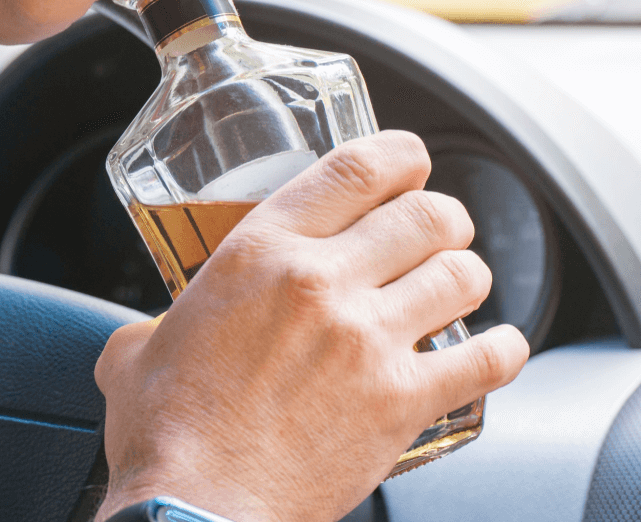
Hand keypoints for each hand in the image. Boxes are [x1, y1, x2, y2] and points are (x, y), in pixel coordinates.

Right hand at [93, 131, 529, 521]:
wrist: (195, 508)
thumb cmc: (165, 435)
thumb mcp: (138, 351)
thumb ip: (156, 324)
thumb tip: (156, 333)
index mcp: (261, 253)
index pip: (356, 169)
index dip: (400, 155)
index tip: (410, 163)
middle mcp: (322, 283)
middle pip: (427, 214)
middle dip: (443, 217)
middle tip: (437, 233)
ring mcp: (369, 341)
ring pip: (463, 275)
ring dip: (467, 275)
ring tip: (456, 289)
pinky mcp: (402, 403)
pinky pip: (487, 360)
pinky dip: (502, 350)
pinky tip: (494, 351)